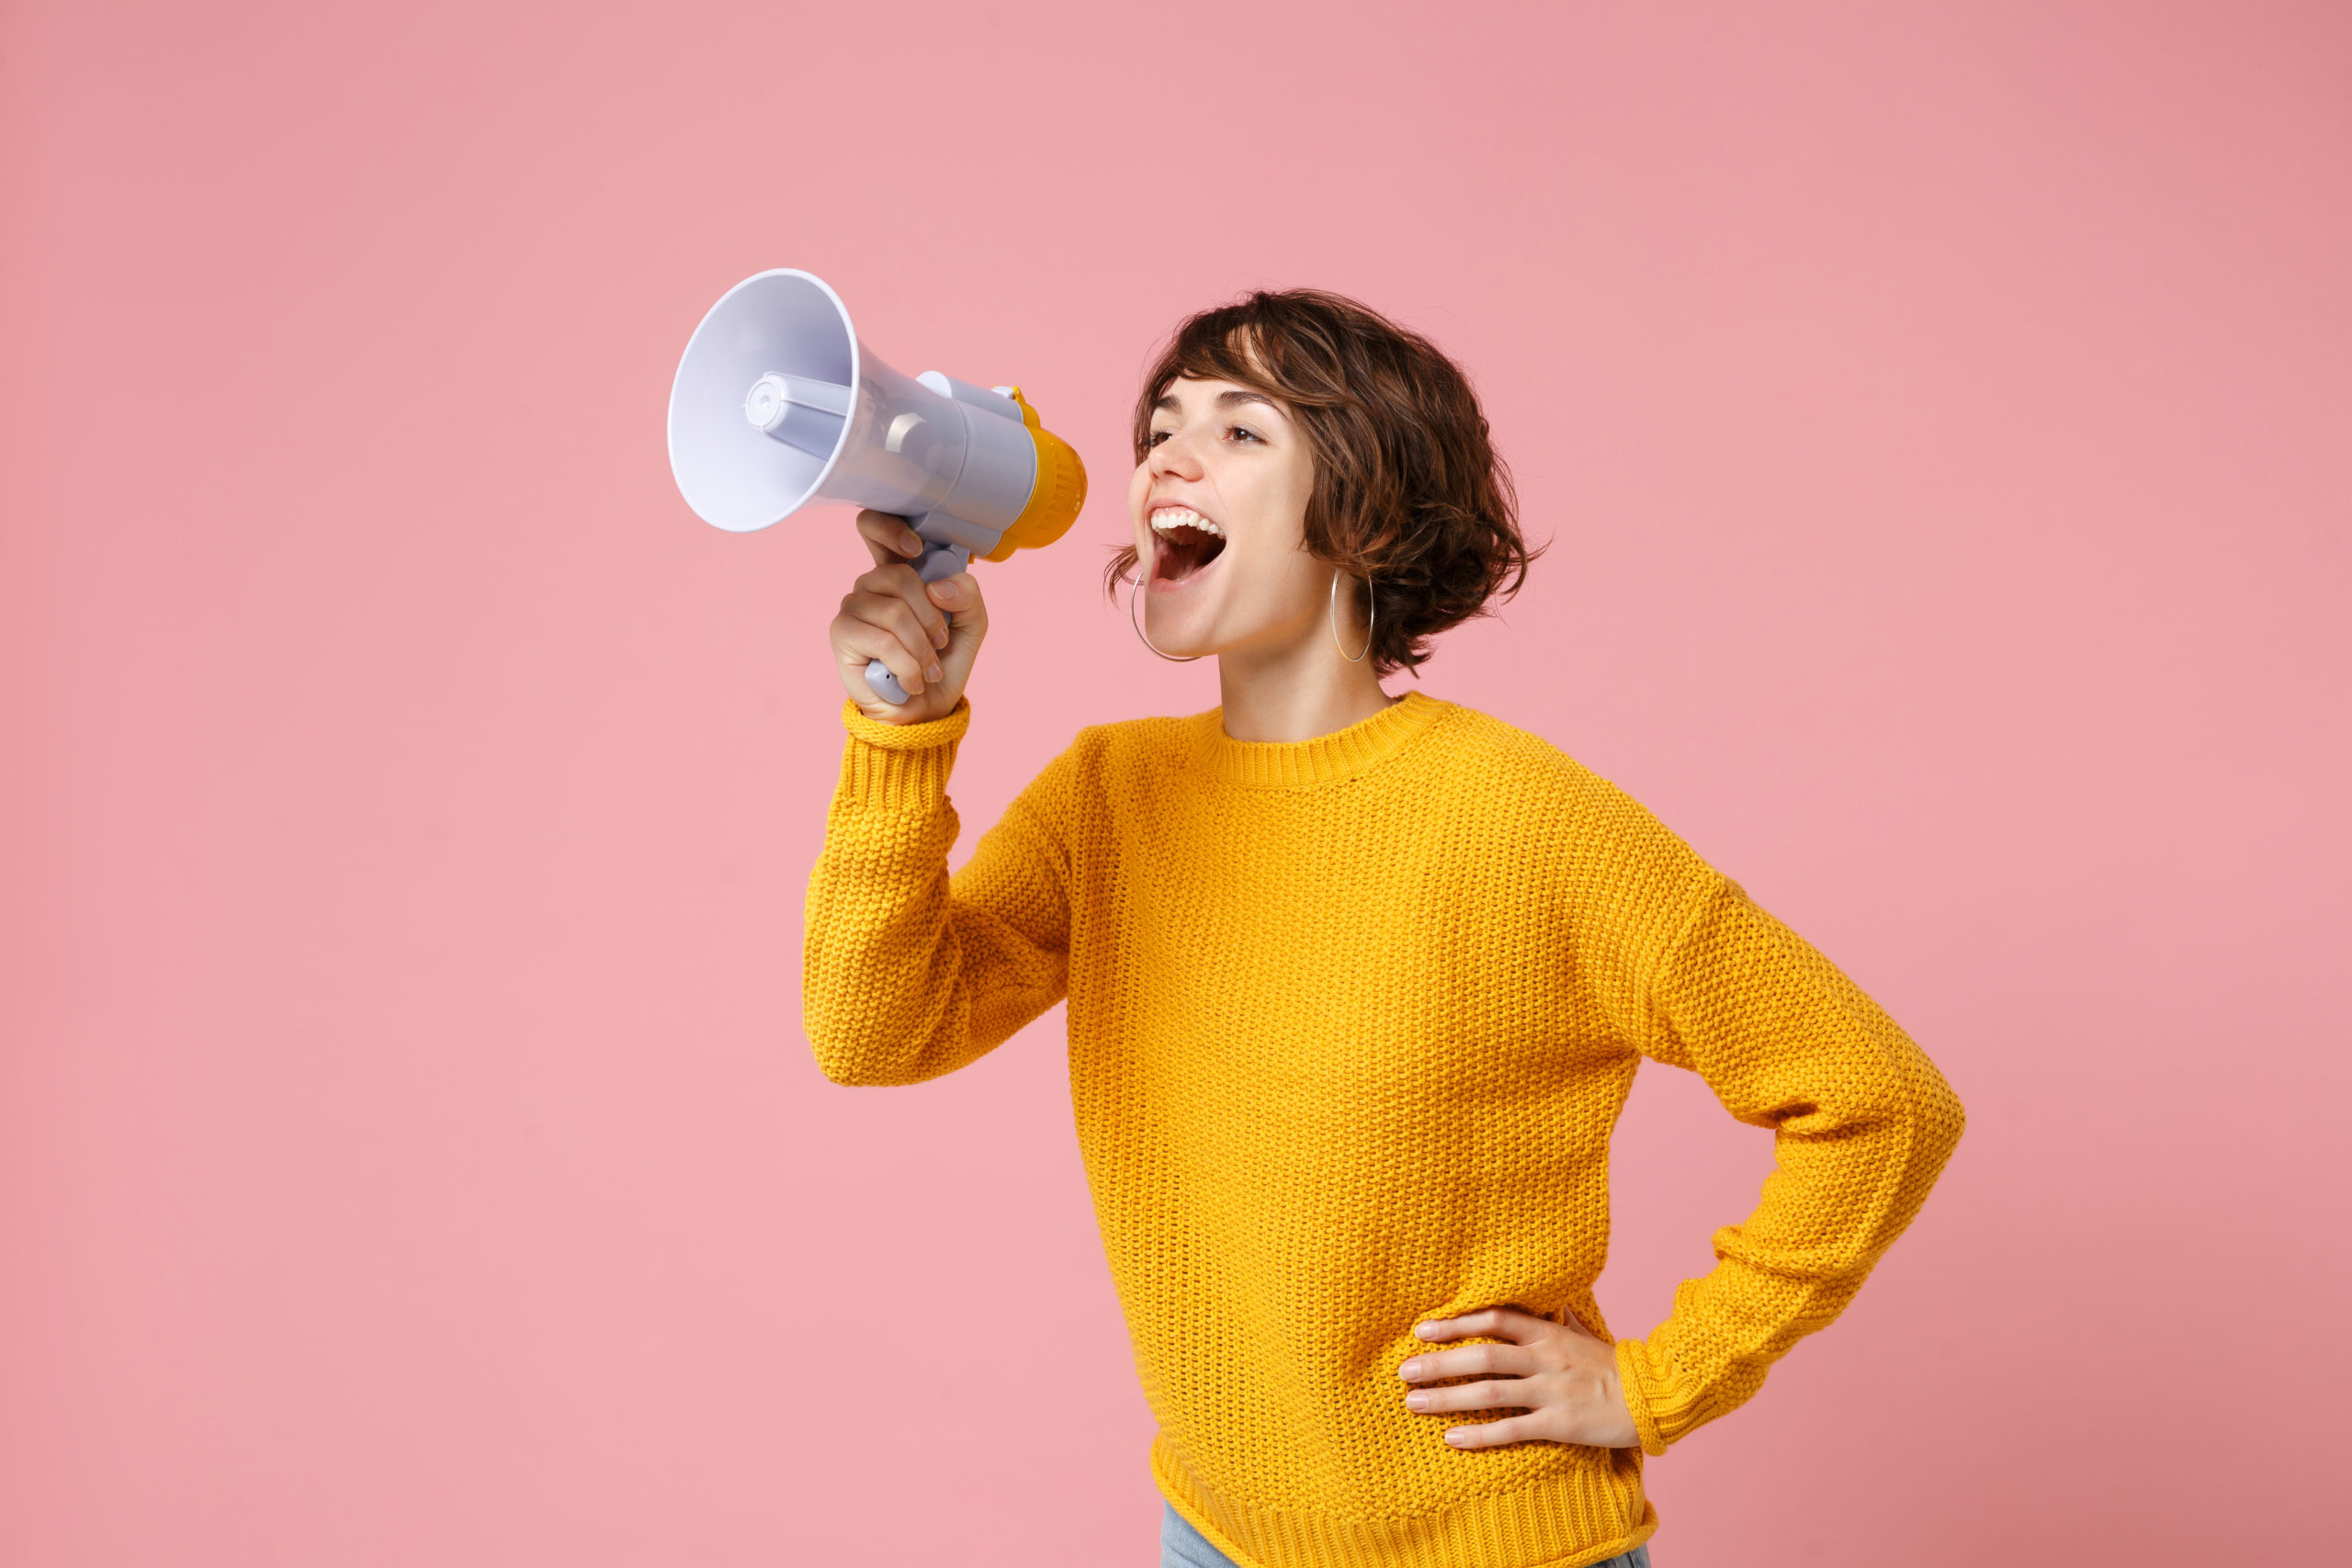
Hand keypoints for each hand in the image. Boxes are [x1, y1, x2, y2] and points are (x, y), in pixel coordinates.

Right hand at [829, 510, 987, 723]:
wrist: (924, 710)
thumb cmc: (941, 663)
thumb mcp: (971, 625)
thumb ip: (968, 596)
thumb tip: (939, 588)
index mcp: (900, 572)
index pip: (876, 527)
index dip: (891, 529)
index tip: (916, 547)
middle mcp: (872, 585)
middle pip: (899, 575)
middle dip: (931, 617)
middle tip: (940, 644)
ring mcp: (853, 607)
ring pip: (895, 611)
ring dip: (922, 648)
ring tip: (928, 669)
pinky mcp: (842, 634)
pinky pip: (883, 640)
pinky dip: (908, 665)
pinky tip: (911, 680)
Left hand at [1397, 1306, 1638, 1449]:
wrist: (1653, 1396)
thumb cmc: (1612, 1364)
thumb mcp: (1580, 1332)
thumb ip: (1553, 1317)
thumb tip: (1540, 1297)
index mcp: (1547, 1332)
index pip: (1493, 1319)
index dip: (1455, 1323)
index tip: (1421, 1328)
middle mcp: (1544, 1358)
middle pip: (1482, 1355)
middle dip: (1439, 1362)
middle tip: (1404, 1370)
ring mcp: (1551, 1391)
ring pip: (1490, 1392)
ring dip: (1448, 1398)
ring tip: (1414, 1402)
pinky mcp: (1559, 1424)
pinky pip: (1512, 1430)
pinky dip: (1480, 1435)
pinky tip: (1452, 1439)